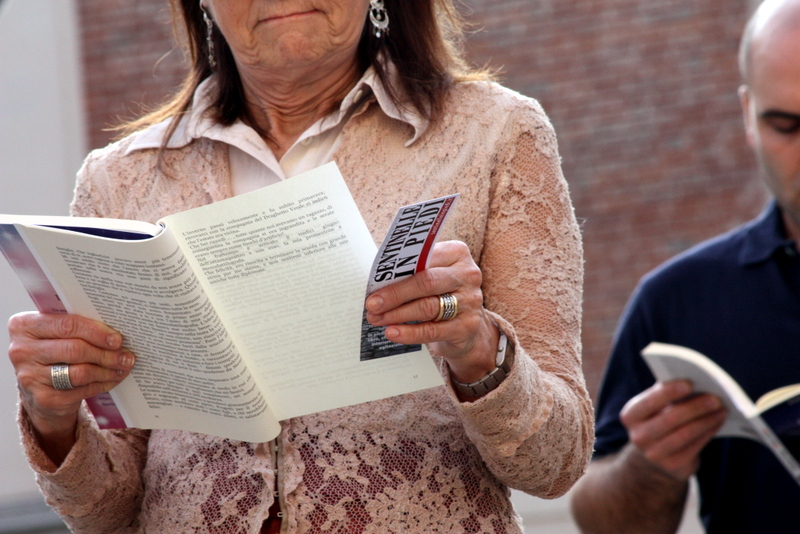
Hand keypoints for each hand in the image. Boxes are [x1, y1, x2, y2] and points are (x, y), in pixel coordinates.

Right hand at [8, 312, 134, 461]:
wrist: (39, 389)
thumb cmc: (54, 353)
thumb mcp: (56, 335)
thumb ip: (77, 328)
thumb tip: (117, 332)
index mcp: (24, 326)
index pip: (67, 324)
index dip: (97, 331)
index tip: (118, 338)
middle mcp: (22, 351)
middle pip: (75, 349)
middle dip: (106, 353)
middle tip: (127, 356)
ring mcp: (30, 377)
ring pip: (80, 372)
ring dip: (107, 370)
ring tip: (123, 366)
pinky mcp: (43, 399)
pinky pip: (81, 390)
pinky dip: (102, 384)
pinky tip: (113, 379)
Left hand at [365, 240, 499, 385]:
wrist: (468, 328)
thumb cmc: (441, 295)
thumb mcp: (432, 277)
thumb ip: (411, 273)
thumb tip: (376, 281)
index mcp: (456, 253)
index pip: (423, 259)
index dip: (396, 272)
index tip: (373, 283)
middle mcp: (467, 275)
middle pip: (426, 282)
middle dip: (394, 294)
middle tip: (372, 304)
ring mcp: (470, 301)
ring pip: (428, 307)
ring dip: (397, 314)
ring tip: (377, 319)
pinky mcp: (467, 326)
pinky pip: (433, 330)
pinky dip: (409, 332)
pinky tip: (393, 332)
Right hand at [620, 380, 726, 480]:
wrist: (652, 459)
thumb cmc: (658, 422)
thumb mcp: (654, 408)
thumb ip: (665, 395)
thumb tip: (694, 382)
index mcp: (630, 416)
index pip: (649, 402)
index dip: (669, 392)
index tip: (689, 384)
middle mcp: (639, 436)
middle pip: (670, 419)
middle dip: (695, 407)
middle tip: (715, 398)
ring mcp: (654, 454)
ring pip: (685, 433)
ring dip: (706, 419)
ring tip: (721, 408)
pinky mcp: (673, 465)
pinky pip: (695, 446)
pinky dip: (709, 431)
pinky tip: (718, 420)